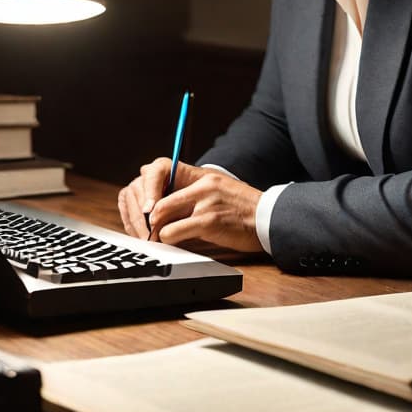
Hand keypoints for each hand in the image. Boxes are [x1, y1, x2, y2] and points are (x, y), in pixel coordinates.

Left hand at [118, 157, 263, 251]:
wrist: (269, 218)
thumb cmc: (241, 208)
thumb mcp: (215, 191)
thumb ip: (189, 193)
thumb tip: (157, 205)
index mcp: (200, 175)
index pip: (159, 168)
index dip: (145, 187)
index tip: (144, 205)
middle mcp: (201, 184)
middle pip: (155, 196)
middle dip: (145, 217)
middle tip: (143, 230)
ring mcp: (205, 201)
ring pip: (160, 214)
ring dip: (154, 231)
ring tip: (156, 239)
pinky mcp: (209, 221)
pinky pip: (173, 231)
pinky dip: (167, 239)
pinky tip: (172, 243)